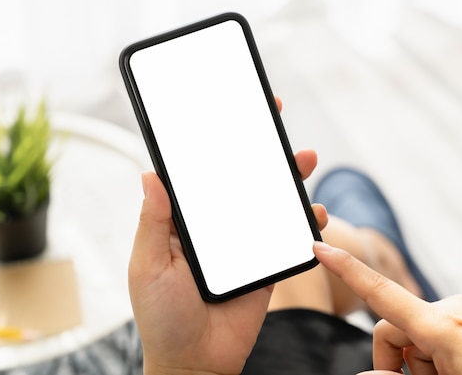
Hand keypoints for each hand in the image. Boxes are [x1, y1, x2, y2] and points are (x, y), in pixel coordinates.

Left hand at [128, 97, 327, 374]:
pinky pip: (287, 237)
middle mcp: (215, 228)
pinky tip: (313, 213)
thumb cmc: (161, 318)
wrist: (195, 364)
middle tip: (276, 119)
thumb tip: (150, 173)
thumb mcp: (148, 266)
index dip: (214, 143)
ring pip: (268, 203)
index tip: (228, 113)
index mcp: (183, 222)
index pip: (200, 174)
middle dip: (259, 150)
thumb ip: (154, 221)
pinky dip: (303, 223)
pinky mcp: (265, 265)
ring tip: (304, 159)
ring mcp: (243, 245)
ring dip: (287, 179)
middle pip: (240, 180)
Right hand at [313, 242, 461, 374]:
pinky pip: (443, 328)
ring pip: (420, 329)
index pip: (381, 292)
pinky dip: (441, 351)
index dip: (345, 270)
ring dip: (423, 359)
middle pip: (396, 325)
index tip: (319, 248)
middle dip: (398, 360)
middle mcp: (458, 308)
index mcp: (446, 327)